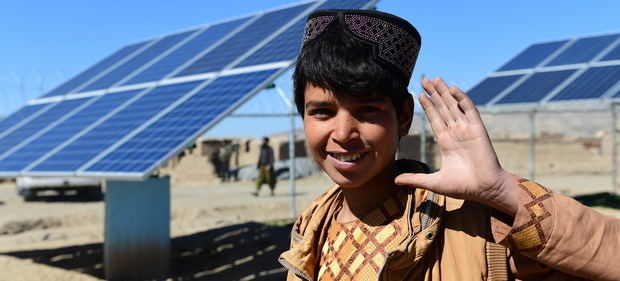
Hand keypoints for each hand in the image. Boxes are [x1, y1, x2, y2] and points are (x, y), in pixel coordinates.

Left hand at [395, 78, 518, 215]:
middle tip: (424, 80)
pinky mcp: (477, 129)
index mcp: (446, 142)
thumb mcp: (434, 182)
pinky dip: (462, 99)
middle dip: (434, 94)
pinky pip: (469, 110)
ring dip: (445, 92)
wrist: (485, 190)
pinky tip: (452, 89)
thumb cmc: (463, 187)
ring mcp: (466, 130)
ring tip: (435, 79)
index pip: (435, 119)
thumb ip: (415, 179)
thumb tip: (394, 180)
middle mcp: (456, 133)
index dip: (428, 107)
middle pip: (443, 108)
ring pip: (454, 106)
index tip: (419, 95)